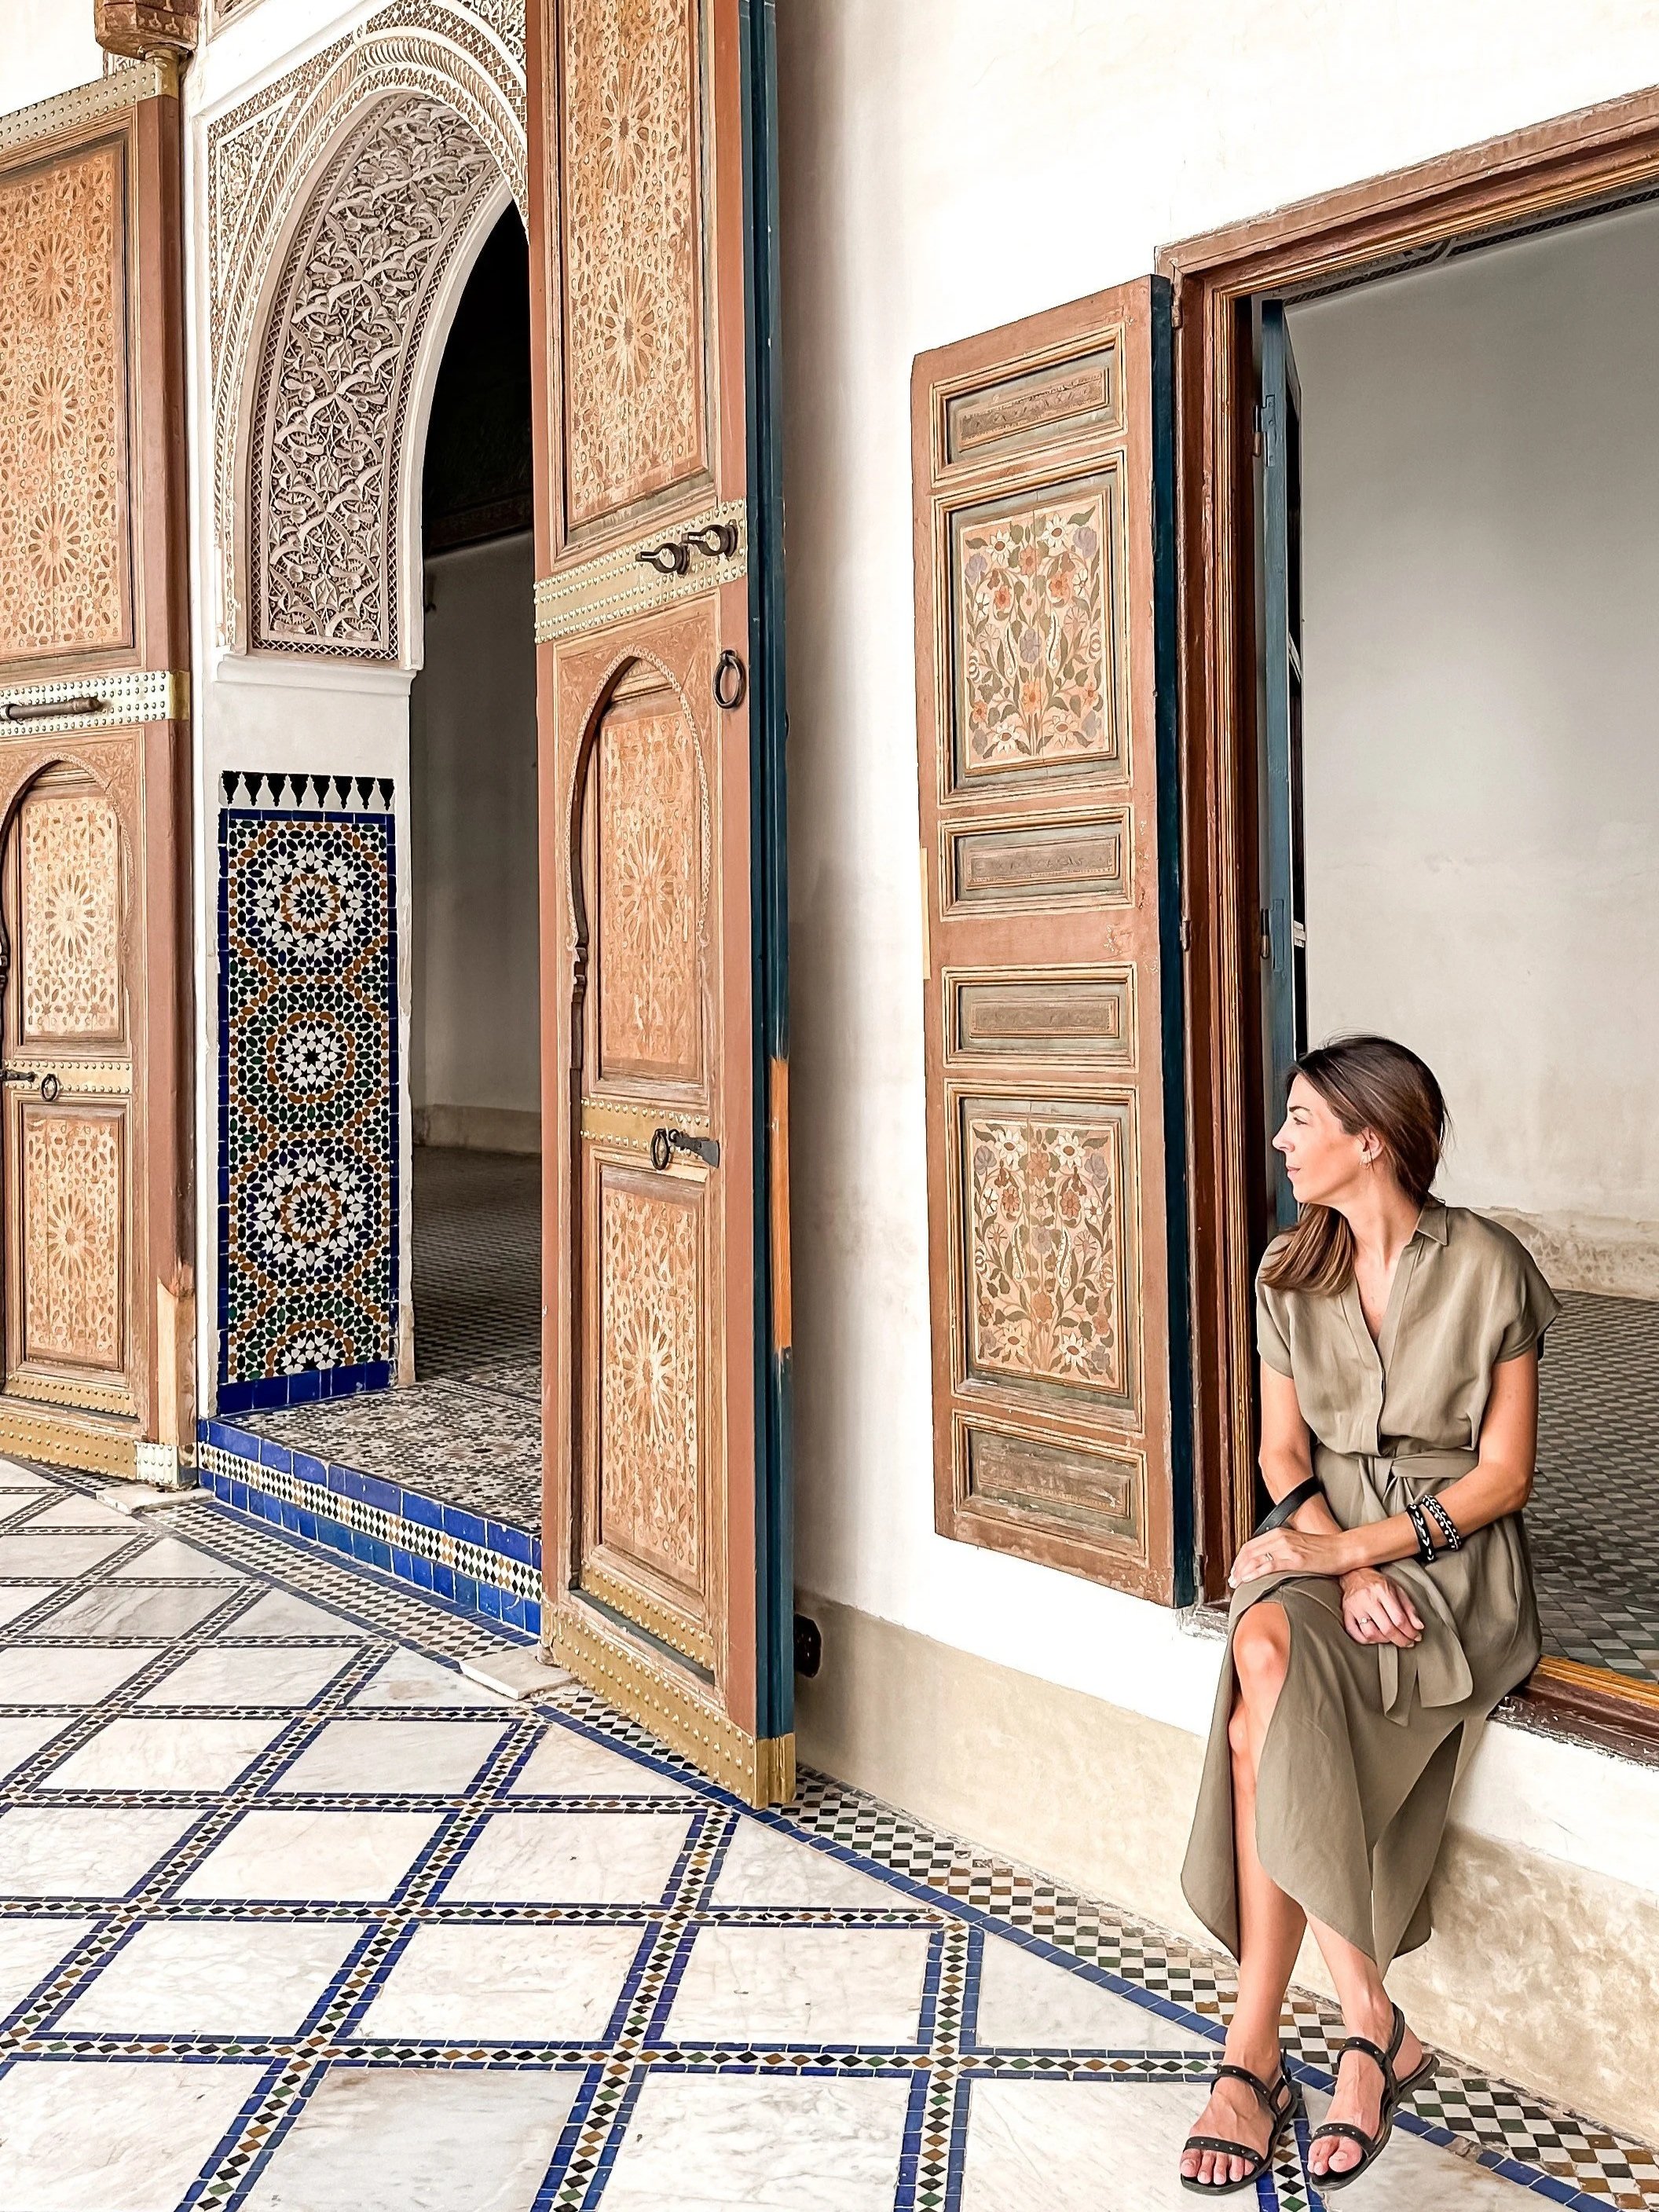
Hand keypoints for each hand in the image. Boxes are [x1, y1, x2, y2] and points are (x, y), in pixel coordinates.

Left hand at [1228, 1525, 1351, 1587]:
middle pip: (1249, 1551)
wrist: (1342, 1549)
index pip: (1251, 1545)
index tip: (1235, 1571)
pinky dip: (1256, 1572)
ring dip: (1243, 1571)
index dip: (1240, 1559)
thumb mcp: (1297, 1546)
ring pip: (1256, 1558)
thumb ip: (1282, 1550)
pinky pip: (1270, 1565)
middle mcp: (1280, 1538)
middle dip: (1237, 1567)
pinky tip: (1248, 1579)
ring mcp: (1288, 1548)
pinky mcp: (1296, 1559)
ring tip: (1236, 1582)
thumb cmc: (1323, 1550)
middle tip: (1232, 1580)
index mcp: (1279, 1534)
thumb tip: (1269, 1563)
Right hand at [1340, 1567, 1422, 1646]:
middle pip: (1386, 1628)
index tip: (1415, 1637)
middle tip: (1407, 1643)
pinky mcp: (1346, 1612)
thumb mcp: (1397, 1590)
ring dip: (1384, 1641)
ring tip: (1391, 1638)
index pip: (1399, 1619)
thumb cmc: (1378, 1583)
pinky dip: (1366, 1640)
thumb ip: (1409, 1608)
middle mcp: (1367, 1599)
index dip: (1410, 1632)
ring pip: (1370, 1634)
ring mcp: (1354, 1607)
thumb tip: (1418, 1627)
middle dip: (1400, 1640)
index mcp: (1382, 1591)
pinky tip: (1375, 1637)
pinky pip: (1355, 1633)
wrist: (1354, 1574)